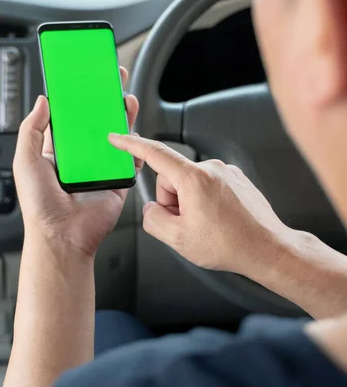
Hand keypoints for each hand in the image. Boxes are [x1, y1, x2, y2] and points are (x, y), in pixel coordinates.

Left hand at [14, 68, 140, 256]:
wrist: (62, 236)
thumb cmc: (40, 205)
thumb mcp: (25, 160)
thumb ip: (32, 128)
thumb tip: (43, 100)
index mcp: (58, 149)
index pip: (69, 116)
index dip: (77, 96)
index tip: (83, 77)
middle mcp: (80, 156)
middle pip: (96, 120)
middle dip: (104, 99)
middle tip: (111, 78)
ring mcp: (100, 166)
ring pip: (115, 134)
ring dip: (122, 115)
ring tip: (125, 98)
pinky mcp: (118, 179)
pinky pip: (129, 158)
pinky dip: (134, 145)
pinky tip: (133, 131)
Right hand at [108, 134, 293, 275]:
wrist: (268, 249)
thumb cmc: (230, 244)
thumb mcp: (178, 239)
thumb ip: (153, 219)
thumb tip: (152, 210)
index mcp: (194, 178)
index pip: (155, 153)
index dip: (131, 145)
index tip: (118, 137)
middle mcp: (211, 169)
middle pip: (171, 178)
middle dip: (172, 201)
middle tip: (188, 225)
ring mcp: (226, 173)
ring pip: (189, 185)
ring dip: (189, 204)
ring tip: (207, 225)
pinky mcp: (236, 179)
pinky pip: (207, 187)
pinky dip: (205, 203)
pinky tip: (218, 221)